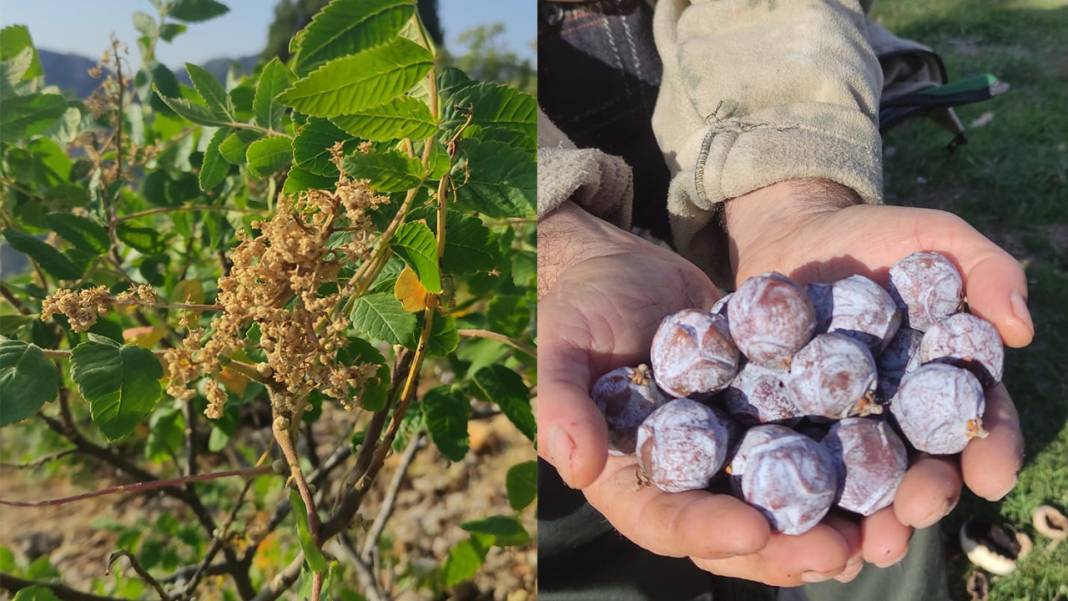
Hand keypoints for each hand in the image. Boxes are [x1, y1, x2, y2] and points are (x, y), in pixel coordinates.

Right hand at [538, 202, 862, 584]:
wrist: (621, 265)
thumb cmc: (576, 305)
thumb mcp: (559, 345)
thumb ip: (559, 403)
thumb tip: (576, 467)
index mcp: (627, 476)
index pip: (664, 520)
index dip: (707, 531)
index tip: (754, 530)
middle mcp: (682, 477)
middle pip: (734, 529)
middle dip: (786, 546)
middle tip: (840, 549)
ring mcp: (727, 450)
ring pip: (780, 501)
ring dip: (830, 520)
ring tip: (883, 529)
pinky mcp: (762, 417)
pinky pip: (804, 446)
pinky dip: (846, 462)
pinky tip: (894, 464)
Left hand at [724, 180, 1028, 564]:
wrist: (793, 233)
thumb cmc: (874, 235)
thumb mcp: (935, 237)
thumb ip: (985, 270)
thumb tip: (1020, 332)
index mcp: (946, 380)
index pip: (979, 421)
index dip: (990, 449)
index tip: (989, 474)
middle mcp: (900, 413)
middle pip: (920, 465)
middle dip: (925, 495)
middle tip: (915, 514)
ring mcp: (844, 422)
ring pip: (862, 480)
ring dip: (867, 517)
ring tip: (864, 544)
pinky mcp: (790, 422)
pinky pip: (799, 462)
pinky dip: (802, 493)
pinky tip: (799, 520)